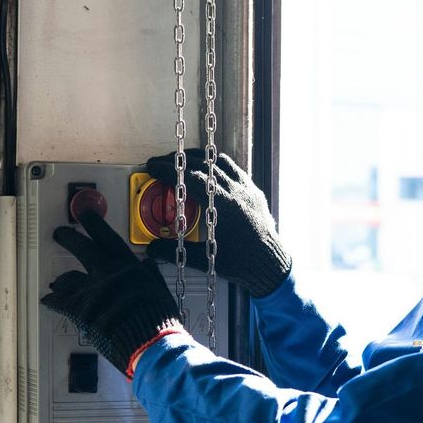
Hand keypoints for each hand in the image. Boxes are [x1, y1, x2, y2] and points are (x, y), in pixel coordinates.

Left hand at [41, 210, 180, 378]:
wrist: (149, 344)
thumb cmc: (159, 321)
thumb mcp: (161, 292)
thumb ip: (151, 276)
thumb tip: (147, 262)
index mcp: (128, 266)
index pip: (107, 238)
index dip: (94, 224)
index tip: (85, 214)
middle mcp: (107, 272)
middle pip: (82, 248)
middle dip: (69, 238)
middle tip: (60, 233)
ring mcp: (90, 290)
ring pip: (67, 277)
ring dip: (61, 279)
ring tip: (56, 282)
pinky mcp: (78, 309)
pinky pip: (58, 302)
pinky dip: (52, 301)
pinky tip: (48, 300)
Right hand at [146, 149, 291, 297]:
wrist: (270, 264)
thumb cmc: (241, 263)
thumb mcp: (203, 259)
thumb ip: (174, 252)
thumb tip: (152, 249)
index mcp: (222, 205)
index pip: (190, 176)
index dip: (168, 170)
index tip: (153, 167)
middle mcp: (235, 191)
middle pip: (203, 164)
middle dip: (179, 160)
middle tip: (162, 163)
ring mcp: (247, 189)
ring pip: (220, 161)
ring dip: (199, 158)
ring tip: (184, 163)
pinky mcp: (254, 191)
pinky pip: (235, 169)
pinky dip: (218, 166)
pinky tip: (209, 173)